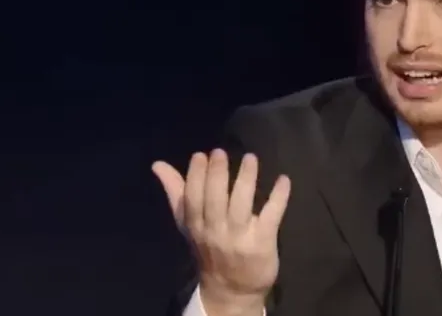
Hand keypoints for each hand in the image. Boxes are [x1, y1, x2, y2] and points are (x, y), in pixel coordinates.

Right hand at [152, 149, 290, 309]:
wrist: (231, 289)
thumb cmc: (209, 248)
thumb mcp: (188, 224)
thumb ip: (176, 192)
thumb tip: (158, 165)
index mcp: (195, 225)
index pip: (192, 199)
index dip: (196, 176)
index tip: (201, 155)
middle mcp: (215, 231)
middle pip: (214, 200)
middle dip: (217, 174)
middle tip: (221, 152)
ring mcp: (240, 237)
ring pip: (241, 204)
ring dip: (246, 179)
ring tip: (251, 158)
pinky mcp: (263, 242)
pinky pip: (270, 216)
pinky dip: (278, 197)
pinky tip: (283, 180)